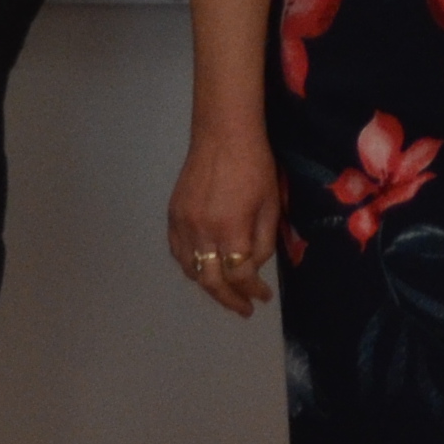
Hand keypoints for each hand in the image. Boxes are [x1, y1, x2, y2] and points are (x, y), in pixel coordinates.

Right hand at [167, 129, 285, 319]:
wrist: (223, 133)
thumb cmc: (255, 165)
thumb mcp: (270, 204)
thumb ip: (263, 241)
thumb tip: (253, 267)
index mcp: (230, 229)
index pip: (240, 275)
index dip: (253, 290)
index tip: (264, 297)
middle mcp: (202, 232)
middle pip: (212, 281)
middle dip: (230, 300)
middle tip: (244, 309)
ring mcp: (183, 224)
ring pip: (192, 270)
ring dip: (209, 287)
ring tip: (226, 294)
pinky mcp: (173, 215)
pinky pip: (178, 252)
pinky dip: (191, 267)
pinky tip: (204, 270)